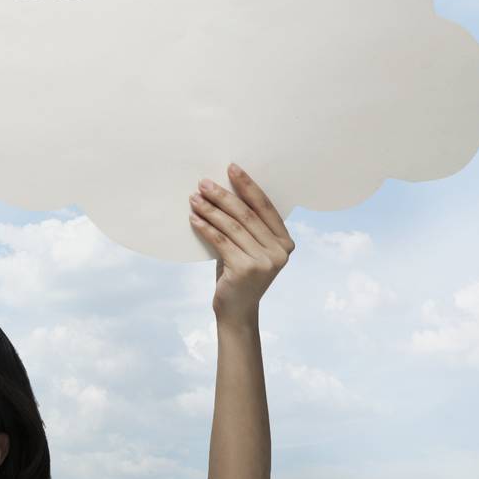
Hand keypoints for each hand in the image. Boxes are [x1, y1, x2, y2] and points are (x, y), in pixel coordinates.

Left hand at [188, 163, 294, 325]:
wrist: (237, 309)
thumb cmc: (239, 272)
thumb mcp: (249, 247)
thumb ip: (246, 225)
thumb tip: (223, 189)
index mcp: (286, 242)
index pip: (265, 206)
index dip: (247, 185)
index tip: (231, 168)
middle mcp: (280, 251)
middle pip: (246, 214)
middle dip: (223, 195)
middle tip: (204, 183)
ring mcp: (265, 261)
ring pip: (232, 226)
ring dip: (210, 209)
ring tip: (194, 198)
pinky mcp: (246, 269)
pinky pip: (221, 241)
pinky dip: (205, 227)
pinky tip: (193, 218)